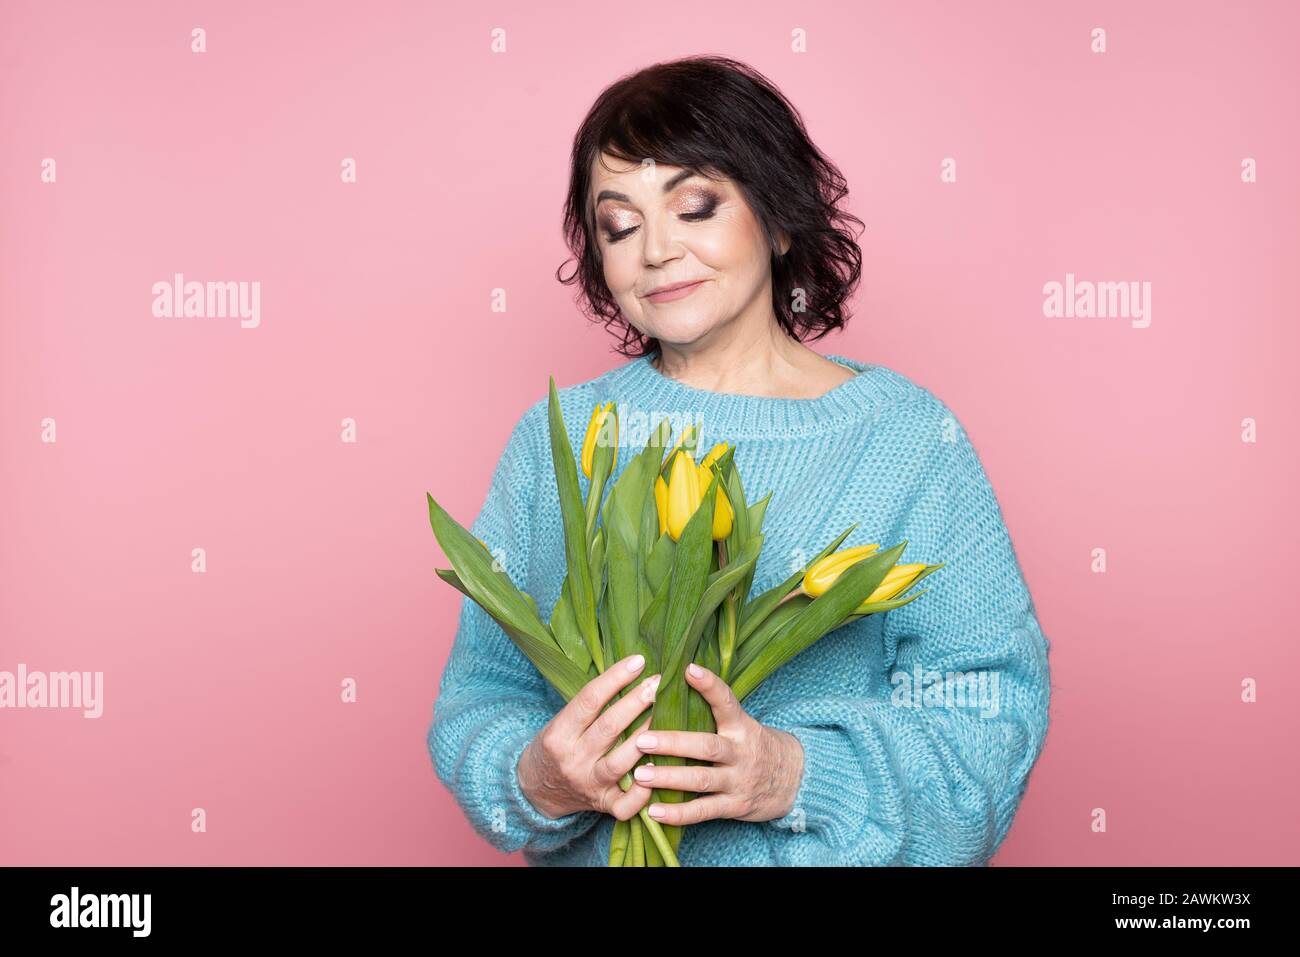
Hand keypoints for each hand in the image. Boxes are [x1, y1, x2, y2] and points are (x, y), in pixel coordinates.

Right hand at [517, 654, 661, 820]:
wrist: (536, 791)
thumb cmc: (555, 747)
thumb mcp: (560, 722)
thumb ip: (589, 705)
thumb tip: (630, 672)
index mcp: (558, 735)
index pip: (589, 700)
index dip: (615, 678)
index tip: (638, 661)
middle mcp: (573, 761)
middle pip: (609, 727)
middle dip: (637, 702)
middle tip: (659, 682)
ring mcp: (589, 785)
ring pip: (621, 762)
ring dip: (647, 738)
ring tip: (668, 715)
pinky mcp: (603, 806)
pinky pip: (627, 804)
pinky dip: (645, 791)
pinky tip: (661, 767)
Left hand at [630, 663, 804, 825]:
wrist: (794, 779)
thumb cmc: (755, 745)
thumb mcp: (743, 724)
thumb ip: (714, 712)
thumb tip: (674, 683)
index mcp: (741, 726)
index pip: (726, 702)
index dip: (709, 685)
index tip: (688, 669)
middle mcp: (741, 752)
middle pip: (707, 746)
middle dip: (673, 743)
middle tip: (642, 739)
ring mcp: (738, 780)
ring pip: (702, 779)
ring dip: (669, 778)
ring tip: (640, 774)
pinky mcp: (734, 806)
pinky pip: (704, 811)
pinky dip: (678, 814)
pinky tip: (653, 811)